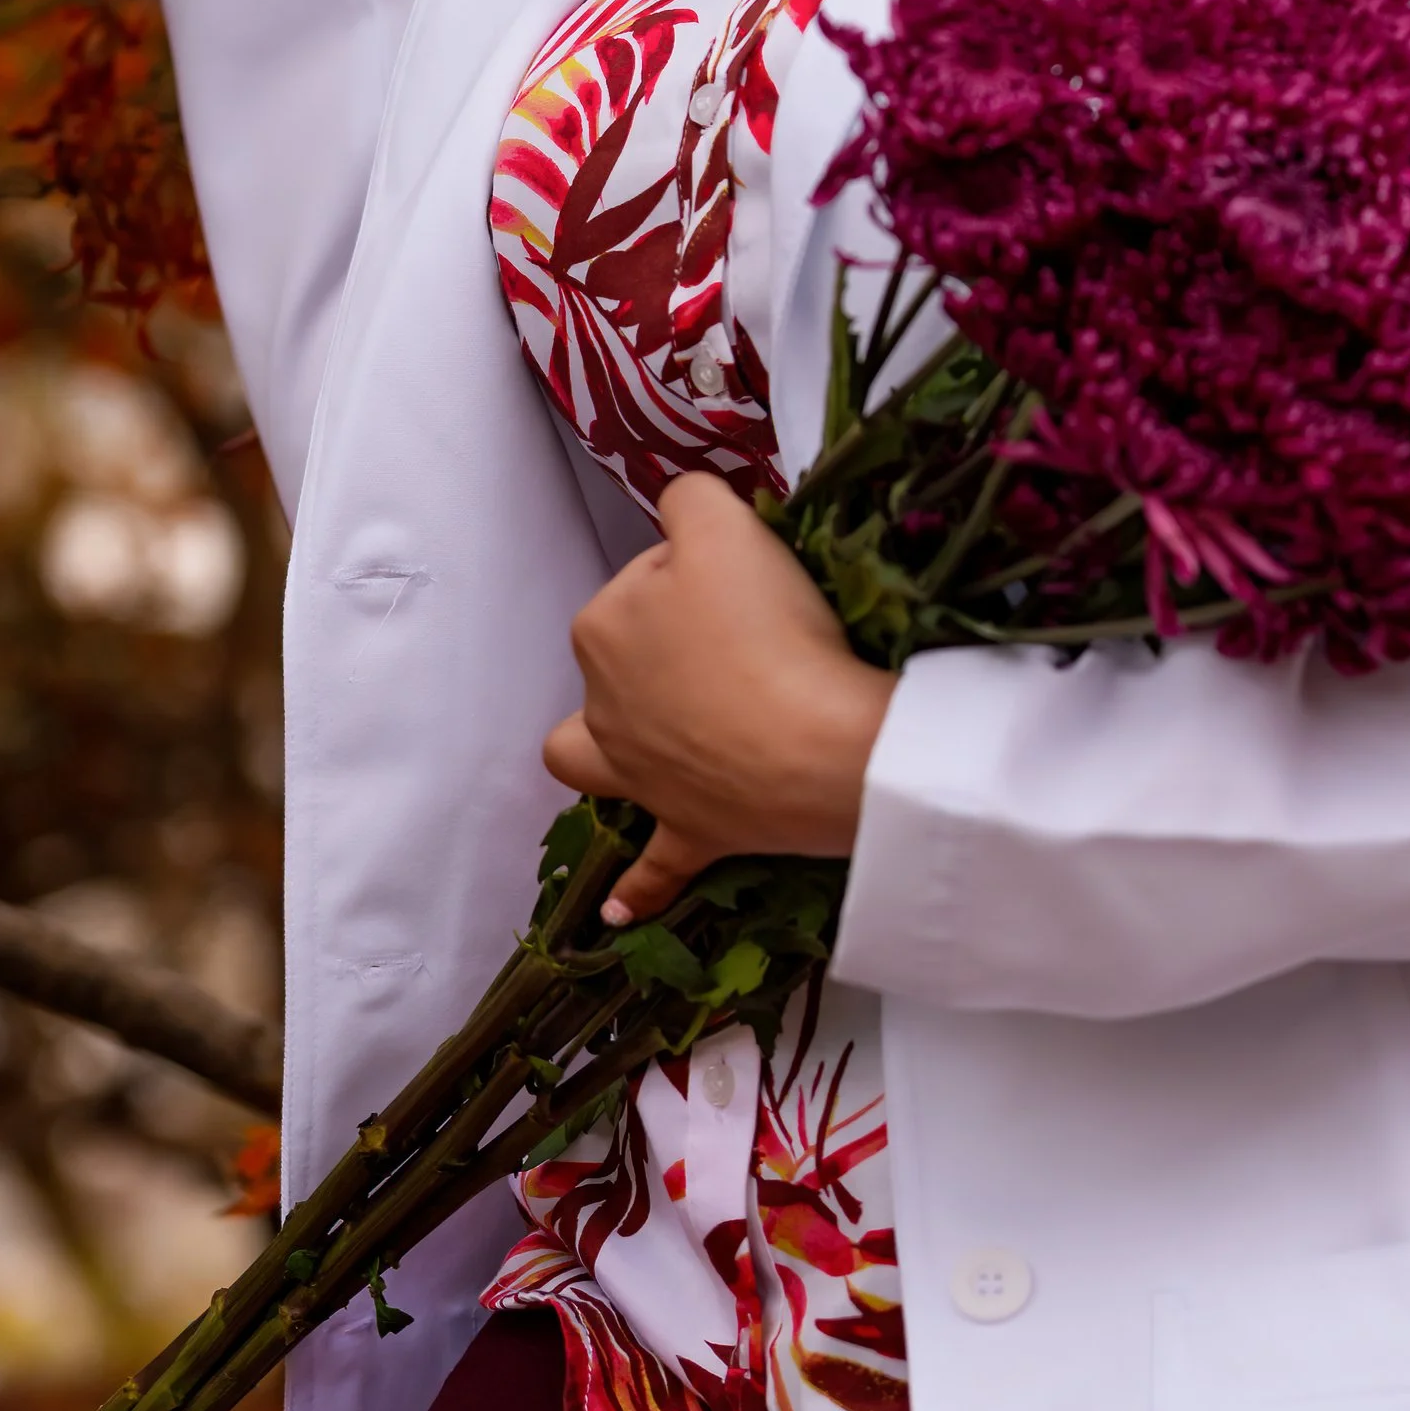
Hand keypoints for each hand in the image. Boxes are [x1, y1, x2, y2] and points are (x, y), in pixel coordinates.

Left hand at [544, 474, 897, 924]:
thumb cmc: (771, 631)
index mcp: (604, 628)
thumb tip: (679, 507)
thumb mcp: (725, 524)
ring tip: (640, 744)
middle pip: (624, 658)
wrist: (815, 745)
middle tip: (745, 636)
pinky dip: (638, 889)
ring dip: (605, 754)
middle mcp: (604, 706)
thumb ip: (689, 499)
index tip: (749, 580)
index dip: (699, 571)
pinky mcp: (689, 832)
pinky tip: (619, 911)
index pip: (645, 575)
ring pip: (595, 762)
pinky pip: (652, 869)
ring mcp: (643, 776)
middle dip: (663, 646)